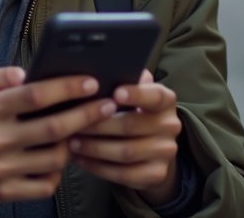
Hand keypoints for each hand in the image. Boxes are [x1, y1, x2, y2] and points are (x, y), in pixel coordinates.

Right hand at [0, 66, 117, 215]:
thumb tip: (30, 73)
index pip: (35, 95)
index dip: (67, 87)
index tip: (91, 81)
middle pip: (54, 127)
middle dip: (87, 114)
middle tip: (108, 104)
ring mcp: (1, 170)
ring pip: (55, 157)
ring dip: (75, 143)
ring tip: (84, 130)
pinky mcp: (5, 192)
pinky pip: (45, 184)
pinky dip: (58, 171)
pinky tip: (60, 157)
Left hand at [68, 70, 183, 205]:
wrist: (154, 151)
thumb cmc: (134, 114)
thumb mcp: (134, 96)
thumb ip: (124, 82)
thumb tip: (101, 69)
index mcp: (166, 100)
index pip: (155, 95)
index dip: (136, 94)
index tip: (115, 93)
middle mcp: (171, 125)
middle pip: (132, 125)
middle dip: (99, 125)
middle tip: (74, 123)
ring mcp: (166, 152)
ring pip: (126, 152)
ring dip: (95, 148)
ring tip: (72, 142)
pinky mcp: (157, 174)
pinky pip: (124, 174)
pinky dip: (99, 168)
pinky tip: (82, 160)